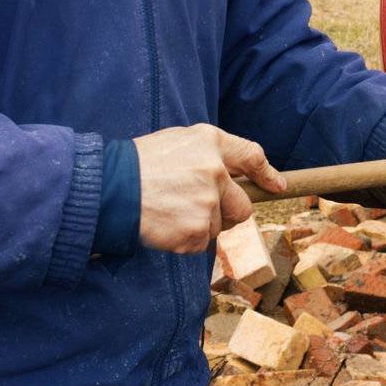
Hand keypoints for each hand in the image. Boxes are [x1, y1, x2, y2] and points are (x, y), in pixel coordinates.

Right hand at [133, 124, 286, 253]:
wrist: (108, 189)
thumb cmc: (137, 165)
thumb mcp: (176, 143)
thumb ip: (208, 154)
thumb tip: (232, 174)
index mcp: (210, 142)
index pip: (252, 156)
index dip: (267, 173)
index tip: (277, 186)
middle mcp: (215, 170)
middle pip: (242, 205)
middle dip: (227, 212)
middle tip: (197, 210)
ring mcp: (207, 201)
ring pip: (219, 226)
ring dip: (200, 226)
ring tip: (170, 212)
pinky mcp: (196, 229)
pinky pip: (201, 243)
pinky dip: (185, 241)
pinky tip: (165, 226)